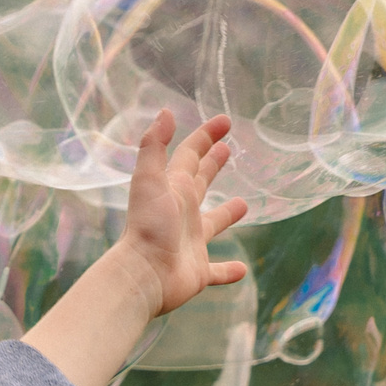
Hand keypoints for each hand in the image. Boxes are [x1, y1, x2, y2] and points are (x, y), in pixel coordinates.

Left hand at [114, 111, 250, 316]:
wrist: (143, 274)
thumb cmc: (147, 226)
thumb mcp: (149, 179)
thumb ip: (155, 146)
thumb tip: (166, 112)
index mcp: (174, 190)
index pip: (190, 156)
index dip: (206, 136)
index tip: (225, 121)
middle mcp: (182, 214)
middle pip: (200, 183)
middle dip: (212, 165)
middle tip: (227, 150)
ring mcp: (190, 243)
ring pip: (212, 225)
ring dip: (226, 215)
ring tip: (243, 205)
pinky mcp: (197, 271)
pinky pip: (217, 271)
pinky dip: (228, 270)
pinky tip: (242, 270)